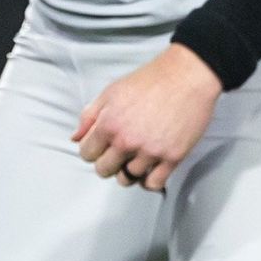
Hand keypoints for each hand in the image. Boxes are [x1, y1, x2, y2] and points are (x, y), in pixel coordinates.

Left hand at [73, 44, 222, 191]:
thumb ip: (89, 116)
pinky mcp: (172, 158)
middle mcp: (126, 141)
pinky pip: (153, 184)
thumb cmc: (148, 81)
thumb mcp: (111, 92)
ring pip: (128, 178)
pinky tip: (148, 169)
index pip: (87, 154)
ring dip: (128, 170)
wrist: (185, 77)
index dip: (91, 149)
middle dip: (107, 162)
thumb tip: (75, 138)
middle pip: (104, 170)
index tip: (100, 146)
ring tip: (134, 157)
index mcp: (108, 124)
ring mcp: (150, 152)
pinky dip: (148, 181)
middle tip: (116, 152)